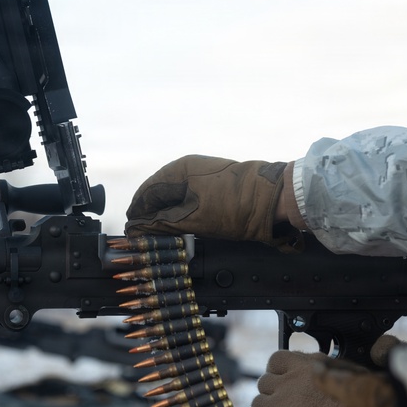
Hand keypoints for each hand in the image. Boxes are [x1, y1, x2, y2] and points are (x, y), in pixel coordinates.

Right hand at [124, 155, 302, 248]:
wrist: (276, 200)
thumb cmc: (235, 206)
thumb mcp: (193, 219)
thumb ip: (161, 224)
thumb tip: (136, 229)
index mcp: (179, 170)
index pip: (147, 191)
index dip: (137, 212)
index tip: (130, 231)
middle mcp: (190, 168)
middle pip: (160, 194)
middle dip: (151, 215)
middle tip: (144, 238)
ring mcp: (204, 176)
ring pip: (176, 198)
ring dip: (167, 216)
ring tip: (161, 236)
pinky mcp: (217, 186)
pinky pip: (191, 199)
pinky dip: (182, 213)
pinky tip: (183, 227)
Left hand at [250, 351, 344, 406]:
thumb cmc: (353, 406)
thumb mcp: (344, 374)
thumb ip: (322, 365)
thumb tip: (308, 361)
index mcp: (303, 366)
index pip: (276, 360)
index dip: (278, 371)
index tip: (284, 380)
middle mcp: (285, 382)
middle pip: (264, 382)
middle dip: (273, 393)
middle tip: (289, 406)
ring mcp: (274, 404)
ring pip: (257, 403)